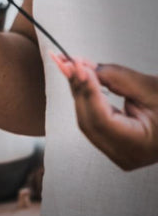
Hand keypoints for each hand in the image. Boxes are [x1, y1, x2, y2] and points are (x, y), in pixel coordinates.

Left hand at [50, 53, 157, 170]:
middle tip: (66, 61)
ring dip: (77, 89)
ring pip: (85, 117)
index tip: (78, 67)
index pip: (102, 119)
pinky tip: (77, 77)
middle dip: (77, 87)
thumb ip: (119, 79)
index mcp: (138, 147)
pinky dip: (84, 95)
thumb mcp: (154, 89)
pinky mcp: (111, 141)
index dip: (88, 91)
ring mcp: (115, 151)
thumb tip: (85, 68)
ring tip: (67, 64)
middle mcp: (123, 154)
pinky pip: (90, 117)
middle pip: (88, 118)